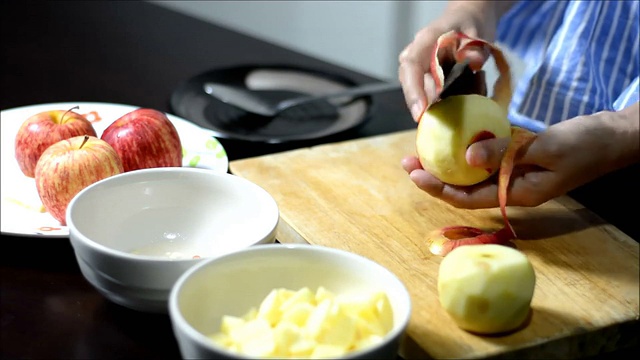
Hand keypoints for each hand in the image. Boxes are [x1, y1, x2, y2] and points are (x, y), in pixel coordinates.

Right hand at [398, 1, 507, 120]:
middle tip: (439, 123)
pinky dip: (444, 102)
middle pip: (410, 83)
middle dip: (422, 104)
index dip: (413, 90)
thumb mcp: (477, 30)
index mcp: (426, 40)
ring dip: (437, 104)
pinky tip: (460, 104)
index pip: (411, 65)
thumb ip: (475, 47)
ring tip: (456, 112)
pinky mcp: (427, 77)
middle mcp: (417, 54)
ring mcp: (421, 67)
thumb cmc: (471, 23)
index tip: (420, 111)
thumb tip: (473, 62)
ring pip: (421, 91)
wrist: (469, 18)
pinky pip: (431, 94)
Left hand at [402, 105, 639, 208]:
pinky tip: (452, 142)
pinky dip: (466, 152)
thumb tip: (466, 159)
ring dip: (446, 165)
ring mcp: (515, 176)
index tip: (414, 174)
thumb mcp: (545, 146)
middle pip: (464, 189)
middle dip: (433, 178)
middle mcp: (511, 189)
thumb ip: (506, 153)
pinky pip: (485, 161)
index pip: (467, 198)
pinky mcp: (518, 162)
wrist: (613, 137)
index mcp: (517, 194)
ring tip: (420, 152)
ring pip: (472, 176)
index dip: (438, 189)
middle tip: (407, 161)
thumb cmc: (586, 144)